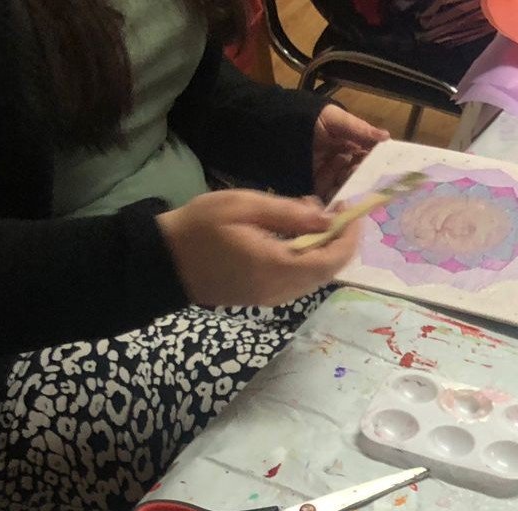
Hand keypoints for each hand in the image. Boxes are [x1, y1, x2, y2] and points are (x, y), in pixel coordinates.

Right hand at [156, 189, 360, 307]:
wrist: (167, 262)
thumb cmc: (201, 226)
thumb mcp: (244, 206)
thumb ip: (288, 213)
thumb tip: (326, 219)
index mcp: (277, 266)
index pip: (331, 259)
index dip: (348, 236)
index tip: (351, 210)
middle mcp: (281, 289)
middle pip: (328, 272)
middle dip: (341, 243)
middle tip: (338, 213)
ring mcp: (273, 298)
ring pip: (315, 279)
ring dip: (326, 253)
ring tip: (319, 221)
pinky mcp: (265, 298)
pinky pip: (299, 282)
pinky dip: (309, 262)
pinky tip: (300, 239)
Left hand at [312, 105, 387, 200]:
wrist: (277, 128)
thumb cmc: (308, 118)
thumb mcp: (336, 119)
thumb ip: (360, 130)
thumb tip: (387, 137)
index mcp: (351, 145)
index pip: (369, 157)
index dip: (377, 163)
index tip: (385, 168)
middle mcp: (343, 163)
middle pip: (360, 176)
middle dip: (363, 178)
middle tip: (367, 179)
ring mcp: (331, 177)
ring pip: (348, 187)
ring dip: (351, 188)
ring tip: (351, 187)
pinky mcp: (318, 189)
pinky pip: (331, 197)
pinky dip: (337, 199)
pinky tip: (341, 197)